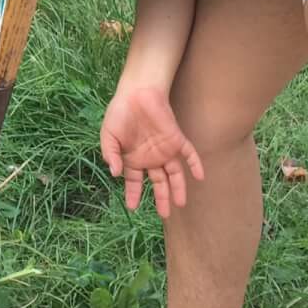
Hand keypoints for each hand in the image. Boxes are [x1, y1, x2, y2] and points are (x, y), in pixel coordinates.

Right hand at [101, 84, 203, 216]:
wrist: (136, 93)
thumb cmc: (120, 113)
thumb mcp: (108, 135)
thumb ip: (110, 154)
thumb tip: (114, 174)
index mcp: (133, 158)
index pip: (135, 181)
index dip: (133, 194)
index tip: (132, 207)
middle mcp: (151, 158)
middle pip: (159, 182)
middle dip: (161, 198)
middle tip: (164, 214)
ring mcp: (165, 150)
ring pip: (174, 174)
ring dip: (178, 188)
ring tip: (180, 204)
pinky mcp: (177, 139)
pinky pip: (189, 154)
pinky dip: (195, 164)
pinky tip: (199, 177)